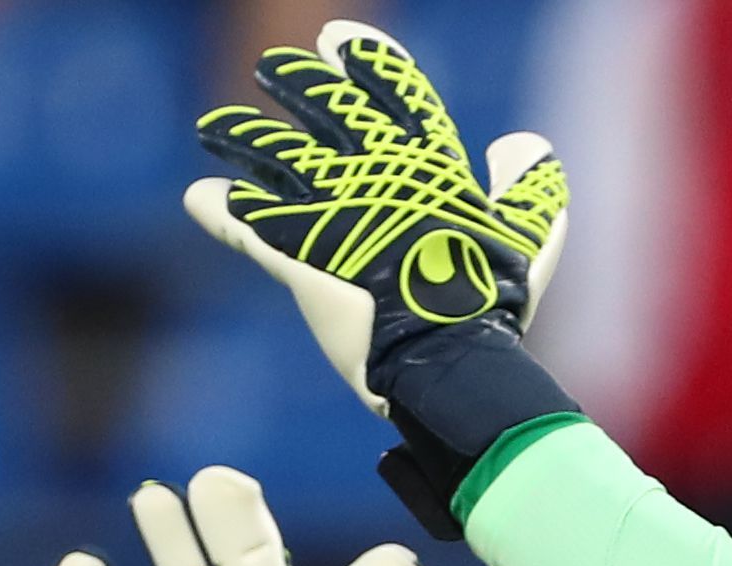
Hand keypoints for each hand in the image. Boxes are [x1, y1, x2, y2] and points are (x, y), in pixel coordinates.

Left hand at [185, 19, 569, 420]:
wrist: (451, 359)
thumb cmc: (493, 303)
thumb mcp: (531, 236)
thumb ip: (531, 185)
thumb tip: (521, 143)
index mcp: (430, 166)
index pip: (396, 94)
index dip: (367, 63)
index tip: (339, 40)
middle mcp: (375, 174)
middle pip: (326, 109)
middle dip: (296, 82)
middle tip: (269, 67)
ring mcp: (332, 211)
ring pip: (276, 157)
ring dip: (242, 136)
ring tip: (211, 126)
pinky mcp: (298, 256)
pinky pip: (250, 224)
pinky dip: (222, 211)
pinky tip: (199, 197)